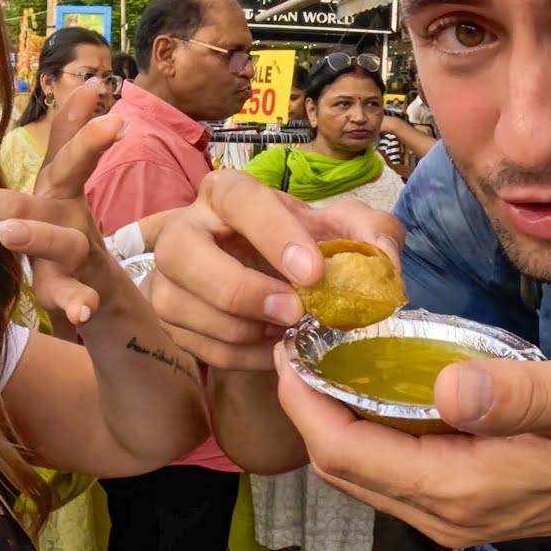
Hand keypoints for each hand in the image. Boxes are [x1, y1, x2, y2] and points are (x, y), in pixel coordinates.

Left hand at [0, 85, 122, 323]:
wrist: (105, 295)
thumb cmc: (67, 232)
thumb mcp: (64, 184)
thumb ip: (68, 138)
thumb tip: (82, 88)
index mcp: (61, 188)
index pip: (69, 146)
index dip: (78, 120)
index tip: (93, 89)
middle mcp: (73, 214)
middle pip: (64, 182)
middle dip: (66, 152)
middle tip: (62, 143)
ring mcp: (80, 252)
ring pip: (63, 242)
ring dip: (36, 236)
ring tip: (8, 233)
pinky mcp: (82, 290)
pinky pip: (79, 296)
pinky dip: (79, 302)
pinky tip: (81, 312)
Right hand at [148, 170, 403, 370]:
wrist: (271, 277)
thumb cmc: (302, 246)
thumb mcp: (343, 230)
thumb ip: (371, 233)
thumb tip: (384, 258)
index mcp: (226, 194)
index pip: (238, 200)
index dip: (274, 234)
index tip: (314, 272)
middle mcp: (184, 228)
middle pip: (182, 252)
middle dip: (239, 288)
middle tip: (293, 311)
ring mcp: (166, 277)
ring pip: (179, 304)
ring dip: (241, 329)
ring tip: (287, 332)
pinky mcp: (166, 320)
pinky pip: (197, 346)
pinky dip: (241, 356)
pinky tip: (274, 348)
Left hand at [274, 347, 550, 548]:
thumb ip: (519, 393)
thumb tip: (448, 387)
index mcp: (461, 487)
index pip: (348, 452)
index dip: (305, 404)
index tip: (287, 350)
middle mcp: (443, 512)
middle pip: (341, 466)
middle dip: (305, 409)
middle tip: (294, 346)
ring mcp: (449, 513)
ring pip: (359, 471)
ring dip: (328, 419)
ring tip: (321, 359)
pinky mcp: (457, 502)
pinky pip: (386, 469)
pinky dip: (361, 430)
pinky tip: (366, 385)